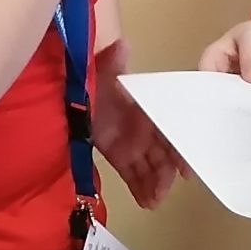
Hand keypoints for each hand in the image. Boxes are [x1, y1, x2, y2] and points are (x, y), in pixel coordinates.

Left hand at [94, 45, 184, 208]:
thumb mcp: (101, 70)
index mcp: (146, 109)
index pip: (169, 130)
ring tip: (154, 203)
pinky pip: (133, 174)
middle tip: (166, 191)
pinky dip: (140, 189)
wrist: (65, 95)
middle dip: (167, 173)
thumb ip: (113, 61)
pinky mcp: (118, 156)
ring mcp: (132, 144)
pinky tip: (146, 204)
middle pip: (163, 153)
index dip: (179, 148)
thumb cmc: (89, 82)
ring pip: (150, 167)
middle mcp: (144, 129)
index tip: (185, 167)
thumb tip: (122, 45)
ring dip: (155, 185)